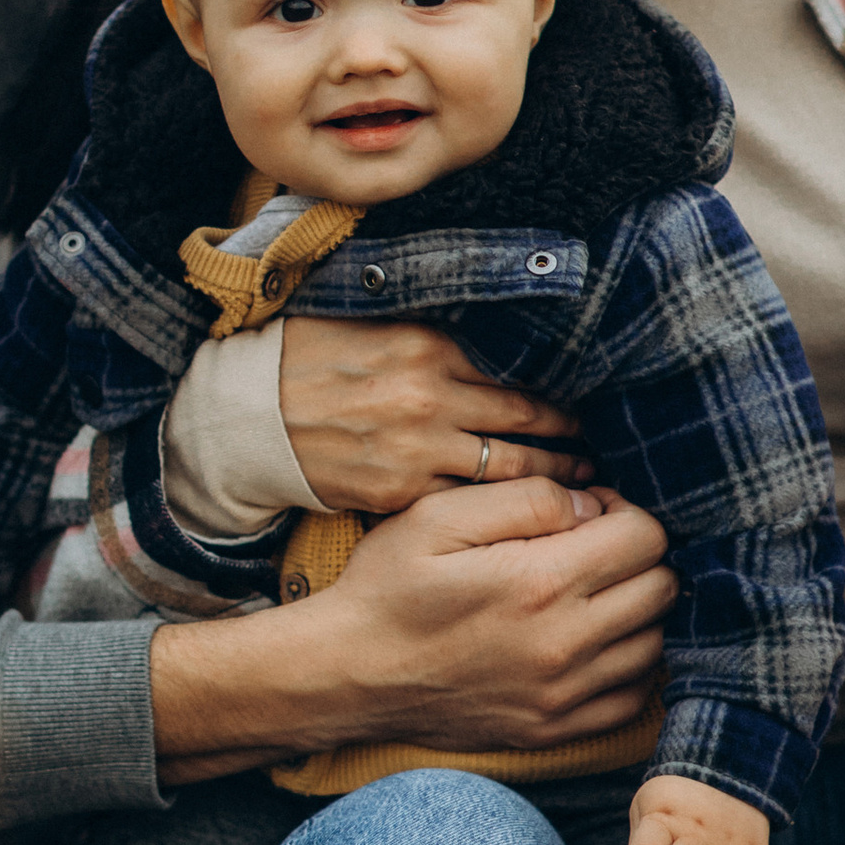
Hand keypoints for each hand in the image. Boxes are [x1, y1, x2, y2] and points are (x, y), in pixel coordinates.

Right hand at [150, 477, 671, 776]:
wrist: (347, 674)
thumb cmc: (386, 588)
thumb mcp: (437, 516)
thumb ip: (524, 498)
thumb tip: (589, 505)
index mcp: (541, 582)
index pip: (646, 537)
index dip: (626, 511)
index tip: (590, 512)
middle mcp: (565, 644)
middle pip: (662, 588)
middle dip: (639, 557)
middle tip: (592, 549)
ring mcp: (563, 695)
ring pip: (655, 643)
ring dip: (637, 611)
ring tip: (591, 594)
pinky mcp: (554, 729)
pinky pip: (632, 698)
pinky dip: (627, 667)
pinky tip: (590, 643)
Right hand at [276, 315, 587, 512]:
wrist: (247, 417)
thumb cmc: (310, 360)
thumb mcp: (376, 323)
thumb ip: (438, 334)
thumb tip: (504, 335)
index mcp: (429, 348)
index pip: (519, 375)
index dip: (561, 398)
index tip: (585, 410)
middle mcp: (430, 399)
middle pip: (527, 423)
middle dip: (570, 443)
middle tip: (597, 455)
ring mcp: (415, 451)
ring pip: (508, 470)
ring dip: (550, 481)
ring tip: (579, 490)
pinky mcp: (397, 493)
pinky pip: (464, 504)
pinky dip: (499, 513)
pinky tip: (525, 521)